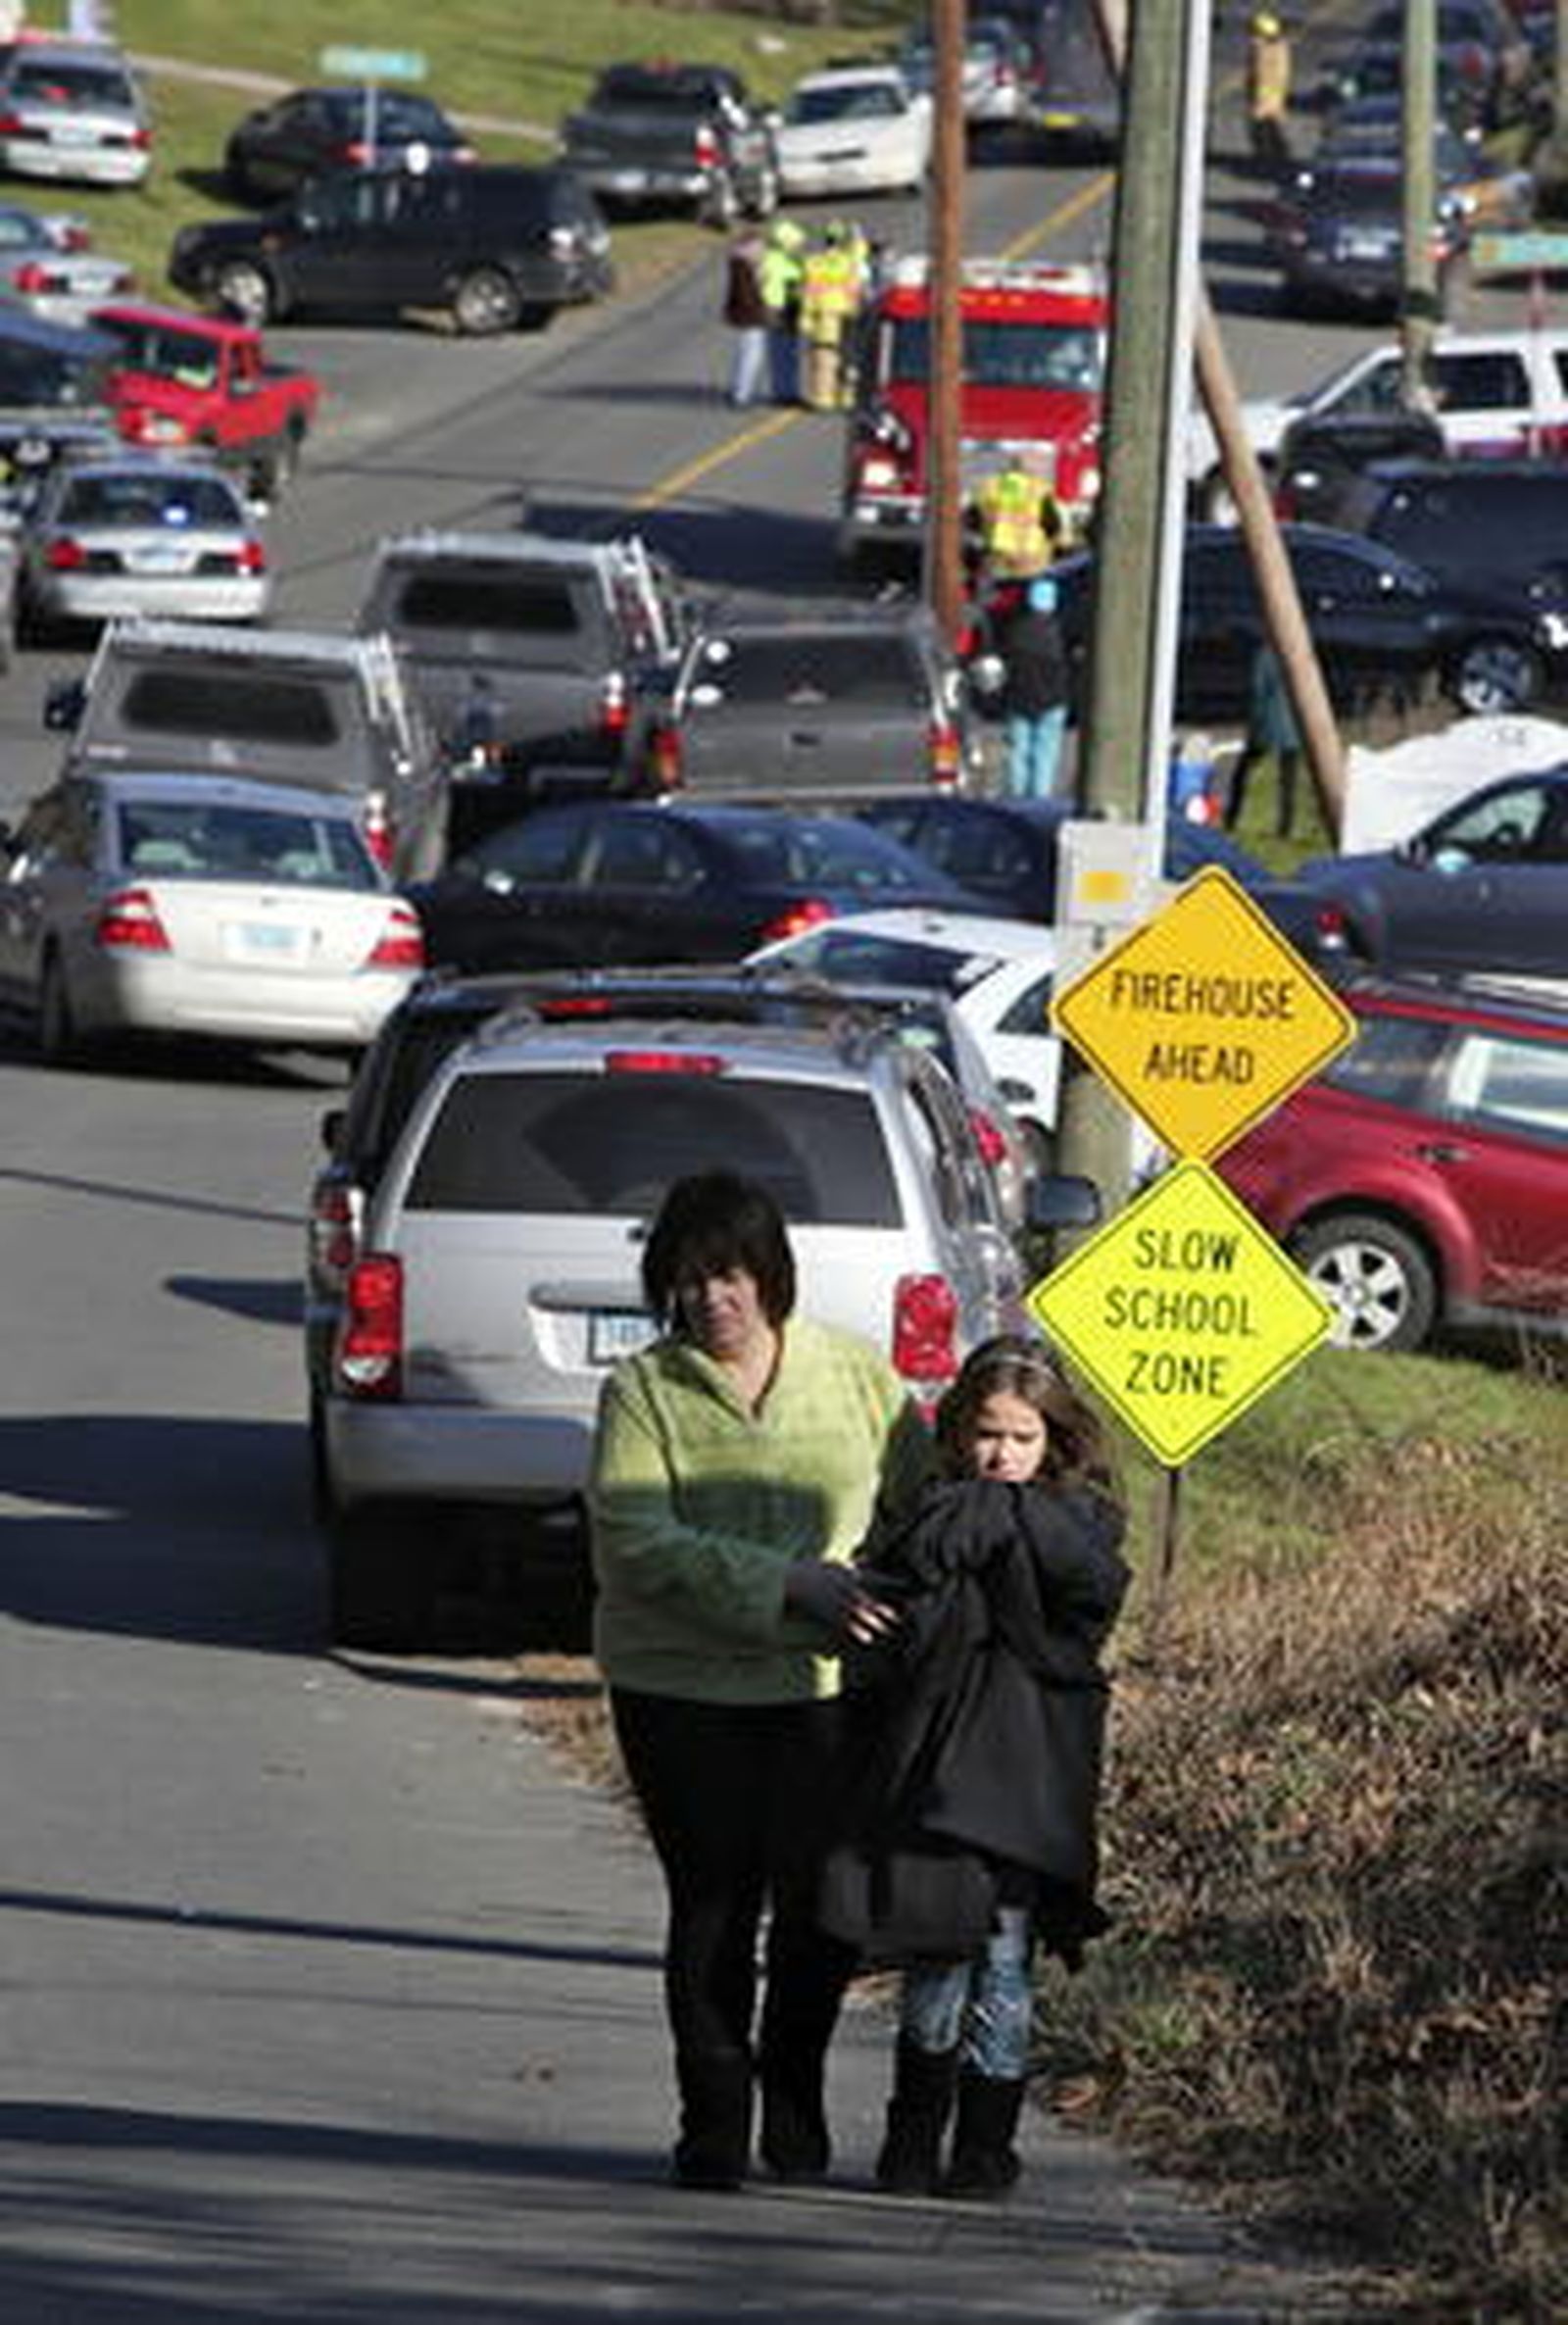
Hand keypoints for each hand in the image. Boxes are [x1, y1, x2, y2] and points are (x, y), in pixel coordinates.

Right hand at [783, 1559, 903, 1647]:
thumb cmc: (813, 1570)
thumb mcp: (834, 1563)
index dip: (892, 1582)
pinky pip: (844, 1623)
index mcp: (849, 1573)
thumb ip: (853, 1564)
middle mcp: (845, 1587)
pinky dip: (856, 1630)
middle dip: (883, 1609)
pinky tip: (866, 1638)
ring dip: (873, 1622)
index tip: (907, 1585)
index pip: (875, 1577)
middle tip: (898, 1617)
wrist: (792, 1580)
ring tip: (885, 1629)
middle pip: (869, 1600)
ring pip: (858, 1614)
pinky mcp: (827, 1613)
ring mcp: (836, 1601)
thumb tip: (867, 1558)